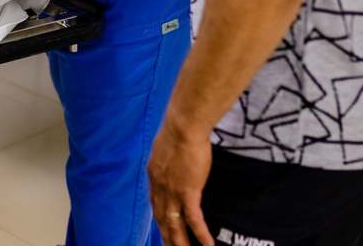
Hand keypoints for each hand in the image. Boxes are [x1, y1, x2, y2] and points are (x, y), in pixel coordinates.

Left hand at [148, 117, 214, 245]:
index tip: (163, 228)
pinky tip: (207, 245)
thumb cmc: (178, 130)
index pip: (155, 203)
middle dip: (167, 236)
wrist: (183, 128)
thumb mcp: (165, 146)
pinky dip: (200, 234)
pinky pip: (194, 219)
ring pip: (175, 224)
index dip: (159, 218)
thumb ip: (167, 158)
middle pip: (162, 219)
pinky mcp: (188, 192)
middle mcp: (160, 187)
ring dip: (180, 242)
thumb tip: (171, 159)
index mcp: (154, 176)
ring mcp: (173, 192)